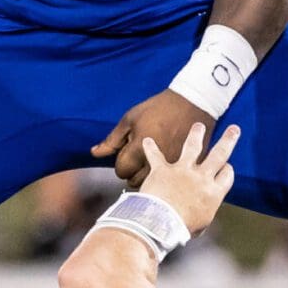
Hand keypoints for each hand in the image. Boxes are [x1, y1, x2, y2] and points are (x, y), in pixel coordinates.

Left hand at [92, 90, 216, 183]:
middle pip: (134, 182)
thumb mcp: (130, 119)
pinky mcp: (186, 167)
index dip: (122, 162)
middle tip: (139, 157)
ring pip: (151, 184)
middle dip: (133, 171)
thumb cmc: (158, 108)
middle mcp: (155, 162)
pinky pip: (170, 181)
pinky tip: (167, 164)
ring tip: (151, 160)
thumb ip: (111, 140)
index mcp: (139, 149)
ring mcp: (172, 167)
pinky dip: (166, 176)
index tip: (128, 152)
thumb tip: (94, 153)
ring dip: (147, 176)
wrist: (192, 103)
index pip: (121, 171)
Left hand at [135, 122, 240, 237]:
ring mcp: (182, 171)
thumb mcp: (200, 226)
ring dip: (196, 134)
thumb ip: (203, 215)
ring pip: (192, 146)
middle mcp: (201, 177)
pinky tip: (147, 140)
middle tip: (234, 129)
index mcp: (214, 192)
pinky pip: (156, 155)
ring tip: (199, 126)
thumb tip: (201, 217)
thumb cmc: (180, 229)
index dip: (227, 169)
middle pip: (219, 154)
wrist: (160, 222)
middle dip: (228, 140)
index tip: (227, 166)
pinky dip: (150, 148)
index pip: (227, 175)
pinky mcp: (162, 169)